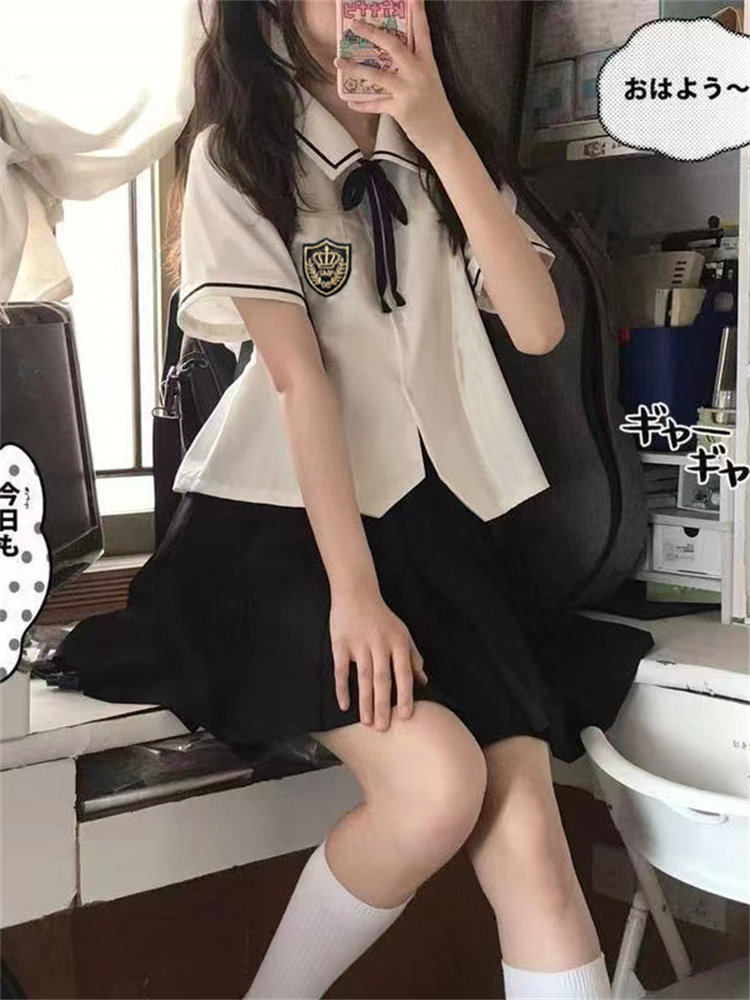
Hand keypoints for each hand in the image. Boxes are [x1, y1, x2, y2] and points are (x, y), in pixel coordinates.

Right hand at [330, 582, 428, 730]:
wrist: (357, 593)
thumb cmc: (382, 617)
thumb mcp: (402, 633)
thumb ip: (413, 656)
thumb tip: (423, 680)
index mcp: (398, 642)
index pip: (403, 673)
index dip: (404, 695)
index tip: (405, 716)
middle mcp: (380, 644)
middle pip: (382, 679)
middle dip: (383, 705)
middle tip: (383, 728)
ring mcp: (360, 644)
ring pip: (363, 677)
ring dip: (365, 702)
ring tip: (366, 723)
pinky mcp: (340, 644)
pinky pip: (341, 670)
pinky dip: (342, 688)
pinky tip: (344, 705)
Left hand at [333, 0, 459, 155]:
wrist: (444, 137)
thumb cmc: (435, 109)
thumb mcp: (429, 81)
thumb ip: (413, 67)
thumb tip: (390, 57)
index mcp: (428, 62)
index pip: (422, 31)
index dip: (417, 12)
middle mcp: (419, 72)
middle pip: (393, 46)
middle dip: (372, 33)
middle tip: (355, 25)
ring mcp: (409, 91)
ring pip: (377, 75)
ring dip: (355, 68)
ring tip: (338, 61)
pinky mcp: (401, 109)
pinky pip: (376, 104)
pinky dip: (361, 103)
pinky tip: (349, 101)